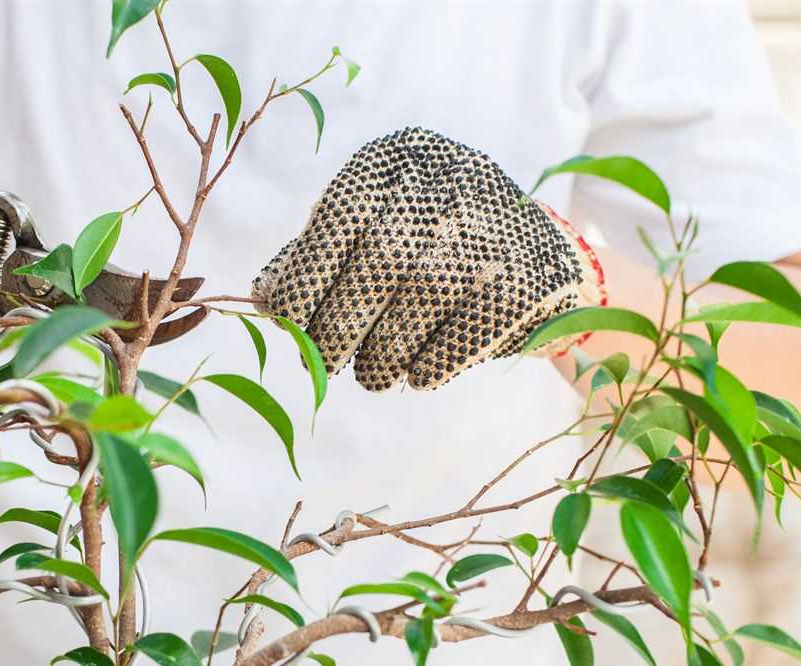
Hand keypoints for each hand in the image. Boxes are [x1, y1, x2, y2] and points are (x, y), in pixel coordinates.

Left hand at [252, 127, 603, 390]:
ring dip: (379, 357)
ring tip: (373, 371)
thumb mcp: (369, 230)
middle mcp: (449, 184)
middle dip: (337, 329)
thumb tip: (264, 299)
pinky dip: (427, 367)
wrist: (536, 255)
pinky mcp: (526, 279)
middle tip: (322, 364)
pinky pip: (460, 338)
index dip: (307, 278)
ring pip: (417, 305)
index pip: (341, 218)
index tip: (289, 325)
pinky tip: (417, 371)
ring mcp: (493, 230)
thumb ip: (316, 257)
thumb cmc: (427, 244)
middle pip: (378, 265)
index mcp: (398, 160)